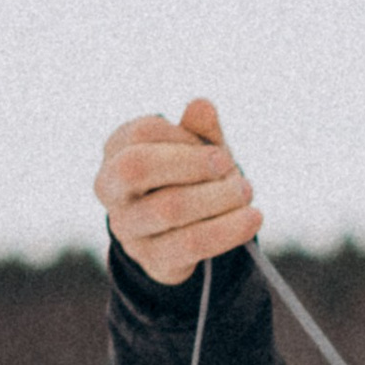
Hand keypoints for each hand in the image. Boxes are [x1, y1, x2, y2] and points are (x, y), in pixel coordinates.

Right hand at [96, 97, 261, 285]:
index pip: (143, 132)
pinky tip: (253, 218)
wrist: (182, 234)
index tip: (215, 148)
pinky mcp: (151, 259)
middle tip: (227, 163)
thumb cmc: (190, 177)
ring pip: (168, 208)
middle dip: (189, 162)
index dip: (184, 136)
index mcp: (117, 150)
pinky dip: (227, 230)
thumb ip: (199, 129)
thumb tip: (202, 105)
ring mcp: (126, 226)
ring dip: (217, 197)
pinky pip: (190, 244)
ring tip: (246, 191)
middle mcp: (111, 188)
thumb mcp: (196, 149)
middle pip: (137, 167)